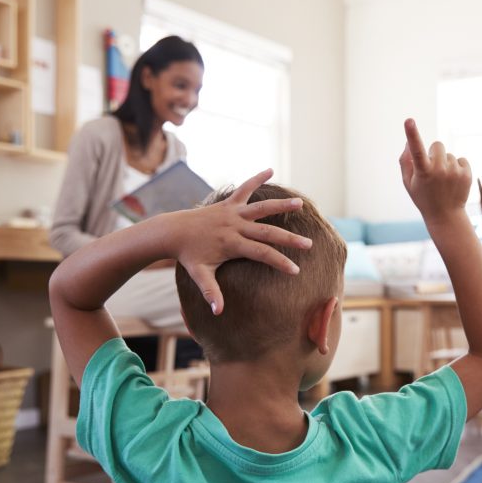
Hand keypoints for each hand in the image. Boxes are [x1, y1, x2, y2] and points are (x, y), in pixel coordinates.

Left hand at [171, 169, 311, 314]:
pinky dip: (256, 178)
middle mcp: (234, 226)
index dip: (279, 262)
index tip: (295, 270)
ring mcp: (232, 212)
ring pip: (261, 207)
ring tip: (300, 204)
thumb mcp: (199, 274)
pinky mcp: (228, 203)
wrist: (173, 231)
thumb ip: (210, 292)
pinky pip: (244, 188)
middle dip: (289, 239)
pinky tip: (270, 170)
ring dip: (281, 205)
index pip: (261, 253)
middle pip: (267, 232)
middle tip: (309, 244)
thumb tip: (218, 312)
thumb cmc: (188, 256)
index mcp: (231, 243)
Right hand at [399, 118, 471, 222]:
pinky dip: (456, 167)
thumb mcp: (409, 183)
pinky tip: (453, 180)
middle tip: (432, 170)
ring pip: (448, 154)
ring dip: (445, 163)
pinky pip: (460, 159)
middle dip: (434, 153)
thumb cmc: (423, 197)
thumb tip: (409, 142)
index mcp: (423, 172)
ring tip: (443, 180)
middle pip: (437, 145)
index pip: (416, 150)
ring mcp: (454, 172)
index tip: (409, 120)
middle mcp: (439, 170)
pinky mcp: (467, 173)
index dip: (412, 134)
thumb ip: (405, 161)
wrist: (446, 216)